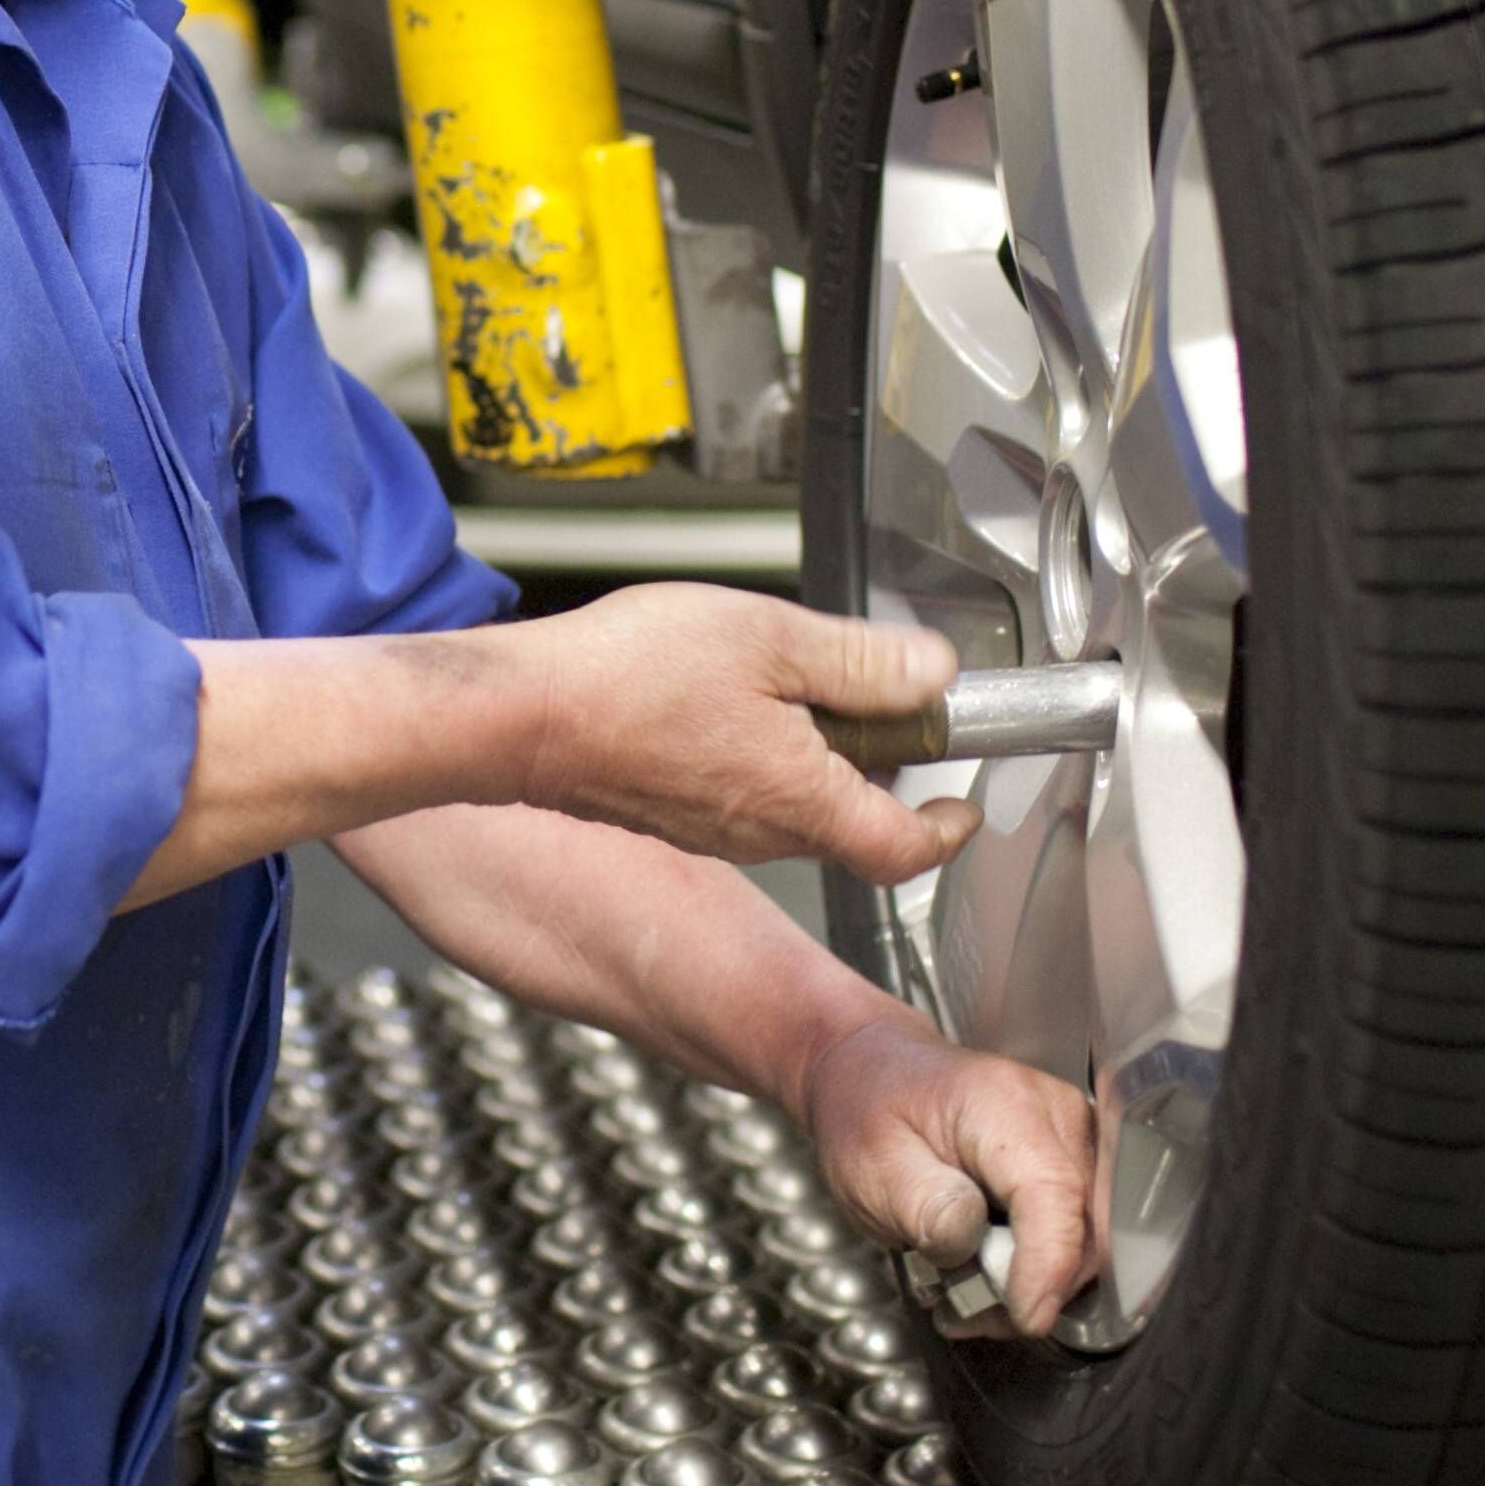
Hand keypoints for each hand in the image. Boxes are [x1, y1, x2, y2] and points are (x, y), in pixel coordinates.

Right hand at [507, 583, 982, 883]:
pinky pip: (740, 794)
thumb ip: (863, 660)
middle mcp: (762, 833)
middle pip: (853, 819)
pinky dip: (759, 754)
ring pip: (795, 804)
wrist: (520, 716)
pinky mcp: (670, 813)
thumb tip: (935, 673)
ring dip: (815, 754)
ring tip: (785, 677)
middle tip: (877, 695)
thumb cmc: (629, 679)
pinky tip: (723, 695)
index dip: (947, 827)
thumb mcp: (770, 638)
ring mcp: (712, 828)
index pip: (906, 847)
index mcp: (804, 799)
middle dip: (879, 764)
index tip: (964, 801)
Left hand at [801, 1005, 1099, 1338]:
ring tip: (963, 1297)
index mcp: (1003, 1104)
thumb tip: (970, 1241)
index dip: (1048, 1262)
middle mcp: (1055, 1115)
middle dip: (1034, 1285)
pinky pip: (1073, 1235)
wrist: (873, 1076)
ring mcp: (1071, 1139)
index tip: (1026, 1316)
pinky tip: (982, 1279)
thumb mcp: (870, 1162)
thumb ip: (922, 1202)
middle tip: (964, 1309)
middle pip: (1083, 1225)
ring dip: (1032, 1285)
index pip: (1053, 1191)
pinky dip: (1034, 1270)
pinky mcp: (1072, 1165)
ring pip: (1087, 1241)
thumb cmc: (869, 1112)